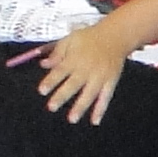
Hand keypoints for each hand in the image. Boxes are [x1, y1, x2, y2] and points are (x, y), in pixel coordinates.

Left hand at [14, 18, 132, 125]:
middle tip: (52, 107)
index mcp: (74, 59)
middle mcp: (87, 69)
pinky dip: (101, 109)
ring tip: (72, 119)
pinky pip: (106, 97)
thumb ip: (57, 53)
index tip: (42, 90)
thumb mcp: (70, 39)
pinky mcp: (110, 82)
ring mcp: (100, 77)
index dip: (51, 81)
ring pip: (89, 94)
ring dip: (81, 107)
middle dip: (62, 96)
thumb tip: (43, 64)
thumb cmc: (90, 37)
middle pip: (73, 84)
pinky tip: (95, 121)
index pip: (60, 71)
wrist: (115, 36)